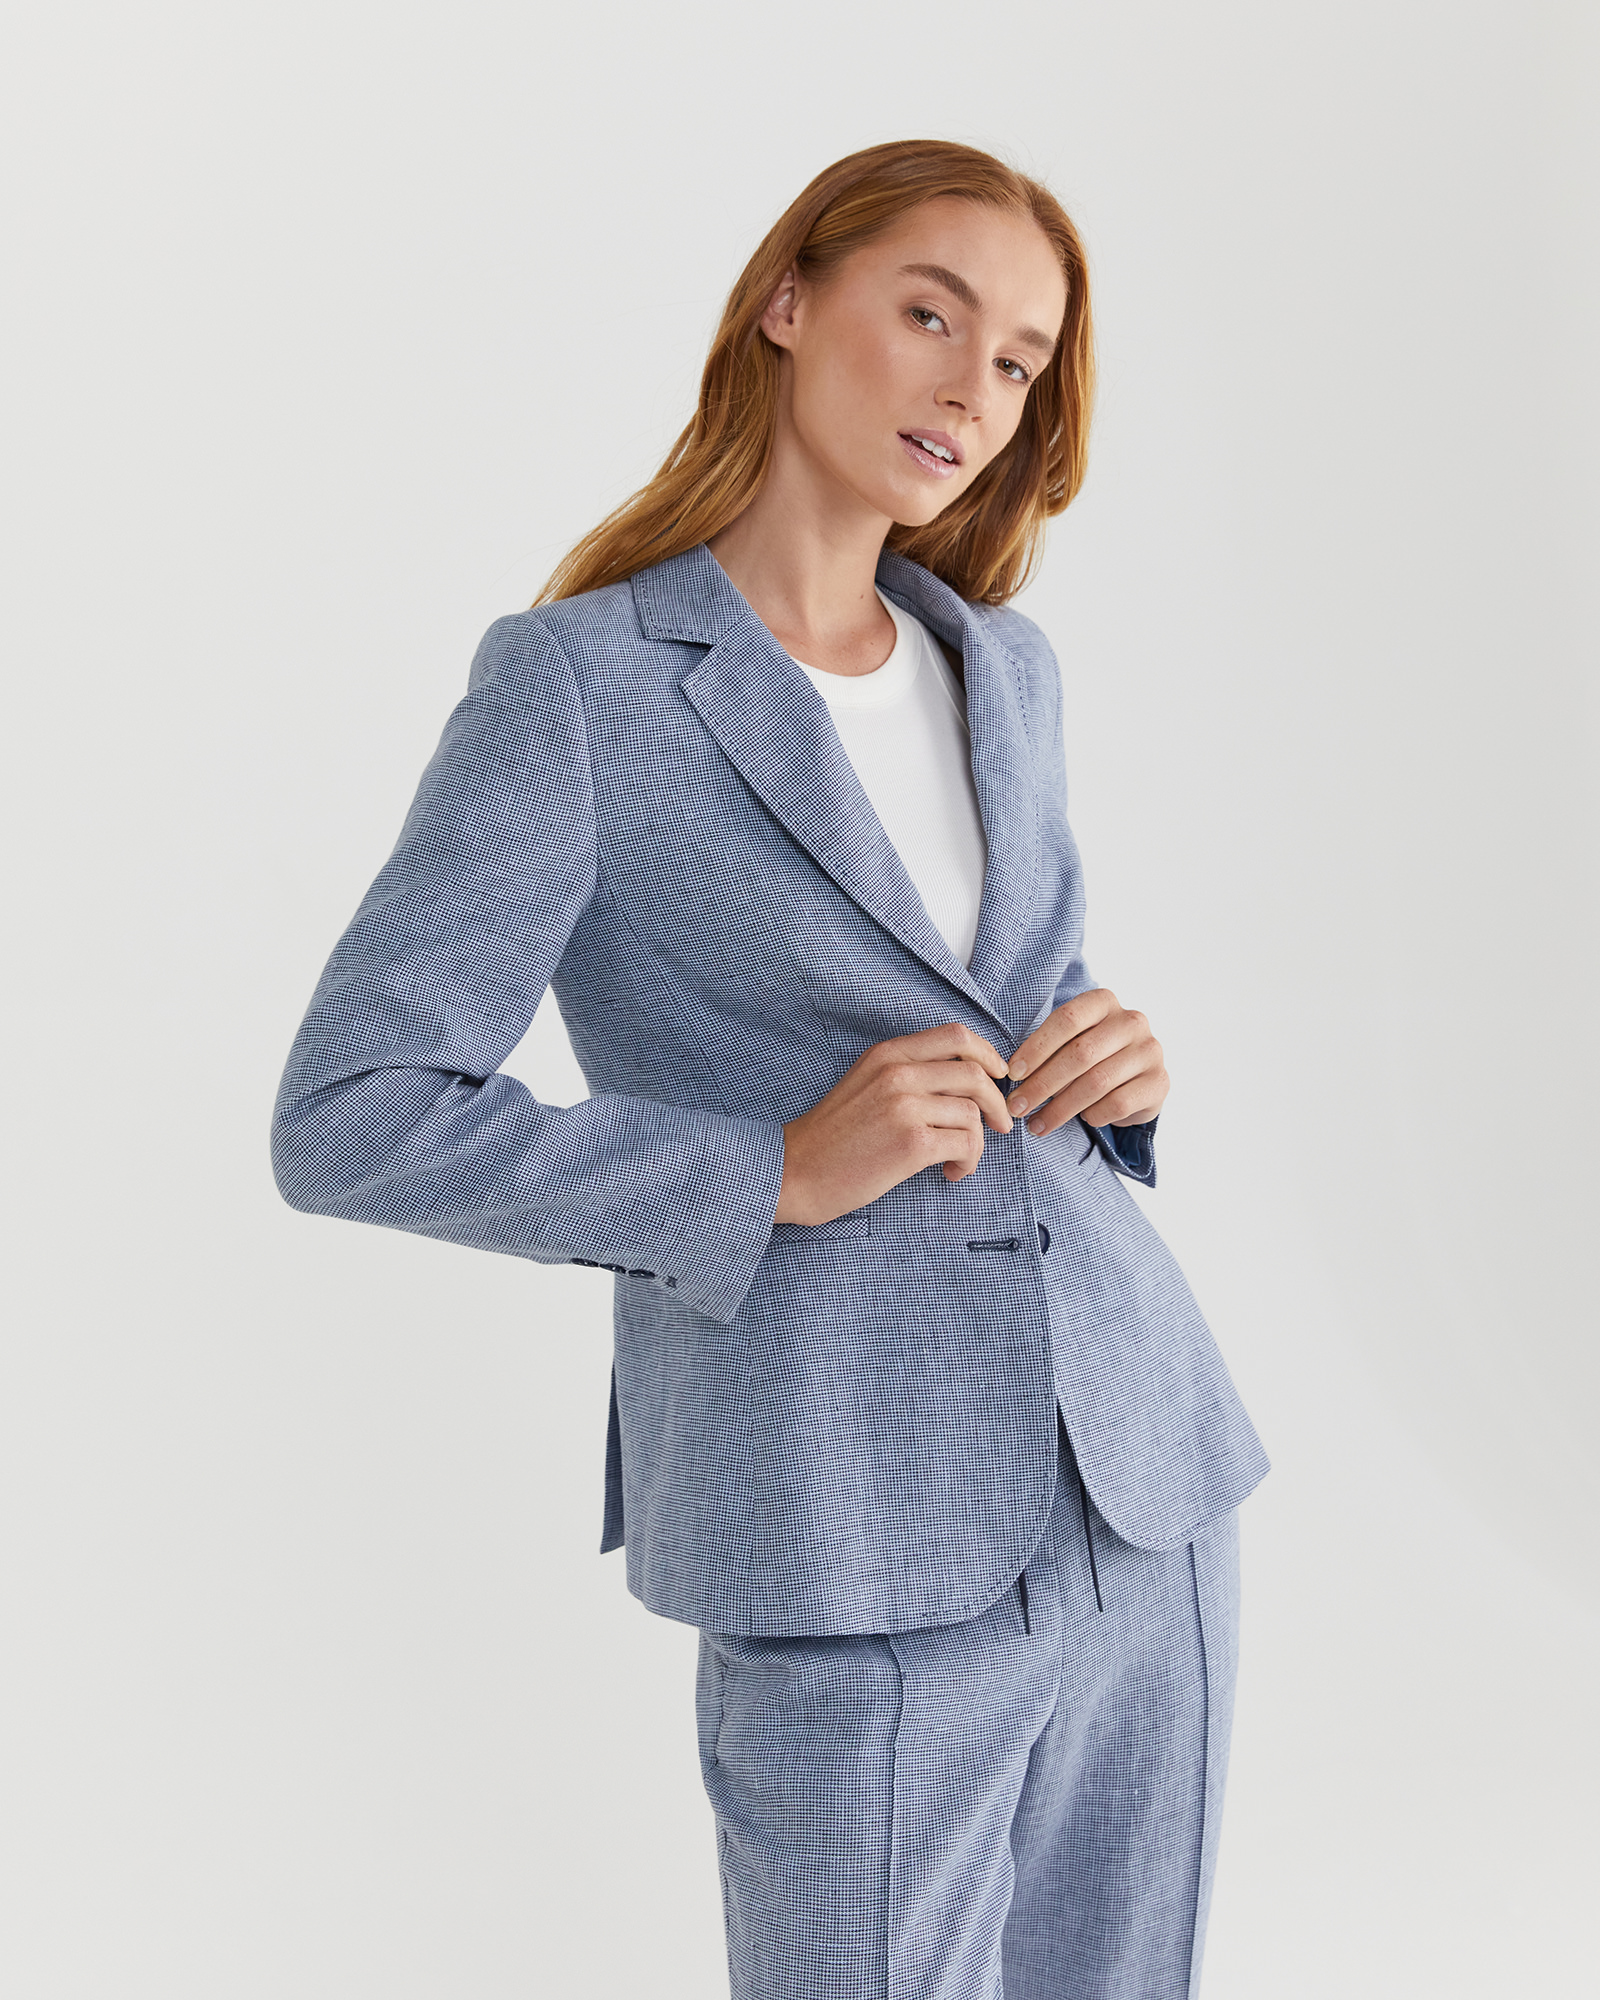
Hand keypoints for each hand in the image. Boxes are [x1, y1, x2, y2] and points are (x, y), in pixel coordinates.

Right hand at [775, 1023, 1013, 1225]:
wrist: (795, 1170)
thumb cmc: (832, 1136)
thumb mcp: (865, 1084)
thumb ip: (907, 1073)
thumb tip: (962, 1081)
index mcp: (887, 1054)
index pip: (956, 1036)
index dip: (988, 1054)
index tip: (998, 1076)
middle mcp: (898, 1073)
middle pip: (975, 1072)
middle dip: (996, 1102)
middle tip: (998, 1125)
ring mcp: (905, 1106)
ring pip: (974, 1112)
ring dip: (978, 1142)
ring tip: (959, 1160)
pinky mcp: (912, 1143)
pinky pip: (966, 1144)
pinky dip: (968, 1161)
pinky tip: (950, 1172)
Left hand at [1005, 989, 1167, 1135]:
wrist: (1137, 1078)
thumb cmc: (1092, 1057)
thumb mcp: (1071, 1042)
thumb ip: (1047, 1050)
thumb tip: (1012, 1077)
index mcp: (1104, 1001)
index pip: (1067, 1019)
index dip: (1036, 1048)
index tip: (1013, 1074)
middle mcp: (1132, 1021)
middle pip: (1079, 1054)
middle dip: (1042, 1084)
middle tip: (1017, 1107)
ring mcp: (1150, 1051)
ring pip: (1096, 1083)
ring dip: (1060, 1108)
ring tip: (1037, 1124)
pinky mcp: (1159, 1082)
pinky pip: (1117, 1104)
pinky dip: (1093, 1115)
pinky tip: (1083, 1119)